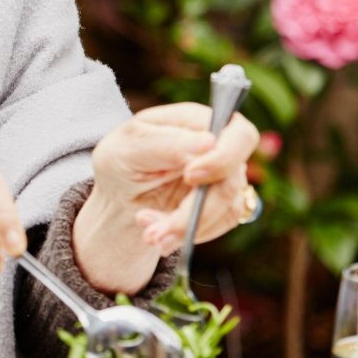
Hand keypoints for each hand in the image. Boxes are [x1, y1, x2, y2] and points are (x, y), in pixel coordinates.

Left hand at [88, 102, 259, 252]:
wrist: (119, 199)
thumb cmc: (121, 162)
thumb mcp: (128, 149)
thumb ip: (166, 143)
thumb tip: (209, 142)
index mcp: (197, 122)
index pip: (238, 134)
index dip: (223, 158)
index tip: (190, 177)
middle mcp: (219, 148)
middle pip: (231, 181)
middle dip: (196, 212)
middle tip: (157, 230)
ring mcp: (225, 177)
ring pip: (227, 209)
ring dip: (186, 228)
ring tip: (150, 235)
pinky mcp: (224, 205)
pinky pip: (220, 225)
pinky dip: (188, 234)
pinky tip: (159, 233)